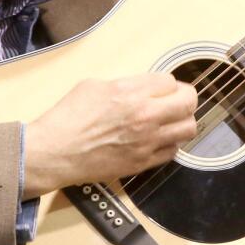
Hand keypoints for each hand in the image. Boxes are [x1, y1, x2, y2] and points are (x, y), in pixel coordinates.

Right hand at [24, 73, 197, 195]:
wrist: (56, 152)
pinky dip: (170, 143)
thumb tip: (140, 88)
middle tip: (176, 100)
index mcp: (132, 93)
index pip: (171, 81)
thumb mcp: (94, 85)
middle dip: (185, 98)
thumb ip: (124, 84)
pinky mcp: (143, 163)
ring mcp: (147, 142)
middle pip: (189, 102)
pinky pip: (173, 151)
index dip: (166, 83)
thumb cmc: (68, 116)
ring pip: (188, 129)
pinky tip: (157, 139)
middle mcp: (145, 116)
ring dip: (182, 121)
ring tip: (170, 121)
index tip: (160, 87)